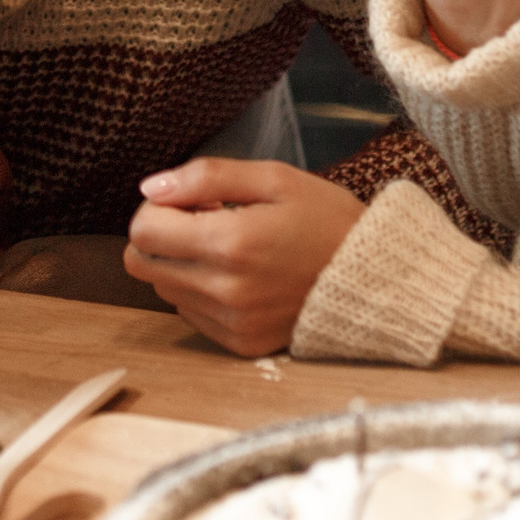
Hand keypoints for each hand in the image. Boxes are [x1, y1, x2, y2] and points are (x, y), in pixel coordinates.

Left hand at [123, 159, 365, 356]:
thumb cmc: (326, 219)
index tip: (192, 201)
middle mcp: (225, 290)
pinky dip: (202, 291)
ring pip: (164, 288)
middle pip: (142, 263)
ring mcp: (232, 322)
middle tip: (203, 221)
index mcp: (230, 243)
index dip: (158, 207)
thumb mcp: (272, 178)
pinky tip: (240, 274)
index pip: (143, 230)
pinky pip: (191, 314)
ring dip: (181, 263)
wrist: (377, 277)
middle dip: (161, 236)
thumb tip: (151, 187)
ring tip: (229, 246)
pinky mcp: (240, 343)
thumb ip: (205, 177)